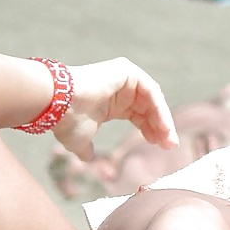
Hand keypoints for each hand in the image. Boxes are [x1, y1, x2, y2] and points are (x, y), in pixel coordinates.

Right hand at [51, 57, 178, 160]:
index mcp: (112, 103)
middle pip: (150, 109)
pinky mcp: (127, 71)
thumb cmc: (68, 121)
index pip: (139, 116)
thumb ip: (86, 148)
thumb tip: (87, 158)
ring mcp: (124, 78)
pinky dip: (159, 108)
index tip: (159, 146)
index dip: (151, 131)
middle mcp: (120, 89)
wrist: (59, 104)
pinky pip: (151, 91)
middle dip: (161, 128)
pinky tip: (163, 126)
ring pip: (153, 100)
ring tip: (168, 139)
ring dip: (163, 120)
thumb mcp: (80, 141)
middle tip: (170, 146)